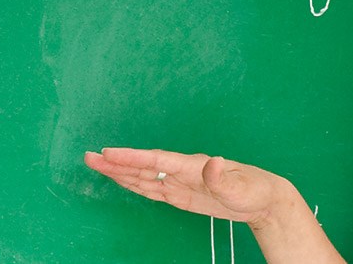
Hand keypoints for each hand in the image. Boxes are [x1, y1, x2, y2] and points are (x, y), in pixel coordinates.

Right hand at [84, 147, 289, 227]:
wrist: (263, 198)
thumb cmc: (254, 189)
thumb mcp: (241, 187)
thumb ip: (223, 177)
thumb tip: (213, 163)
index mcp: (193, 166)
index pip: (156, 160)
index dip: (132, 157)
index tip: (109, 153)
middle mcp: (182, 171)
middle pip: (143, 166)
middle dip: (116, 163)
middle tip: (89, 157)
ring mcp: (180, 182)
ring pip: (143, 176)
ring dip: (119, 172)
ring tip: (96, 165)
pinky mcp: (181, 194)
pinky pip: (152, 188)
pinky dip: (134, 184)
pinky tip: (121, 179)